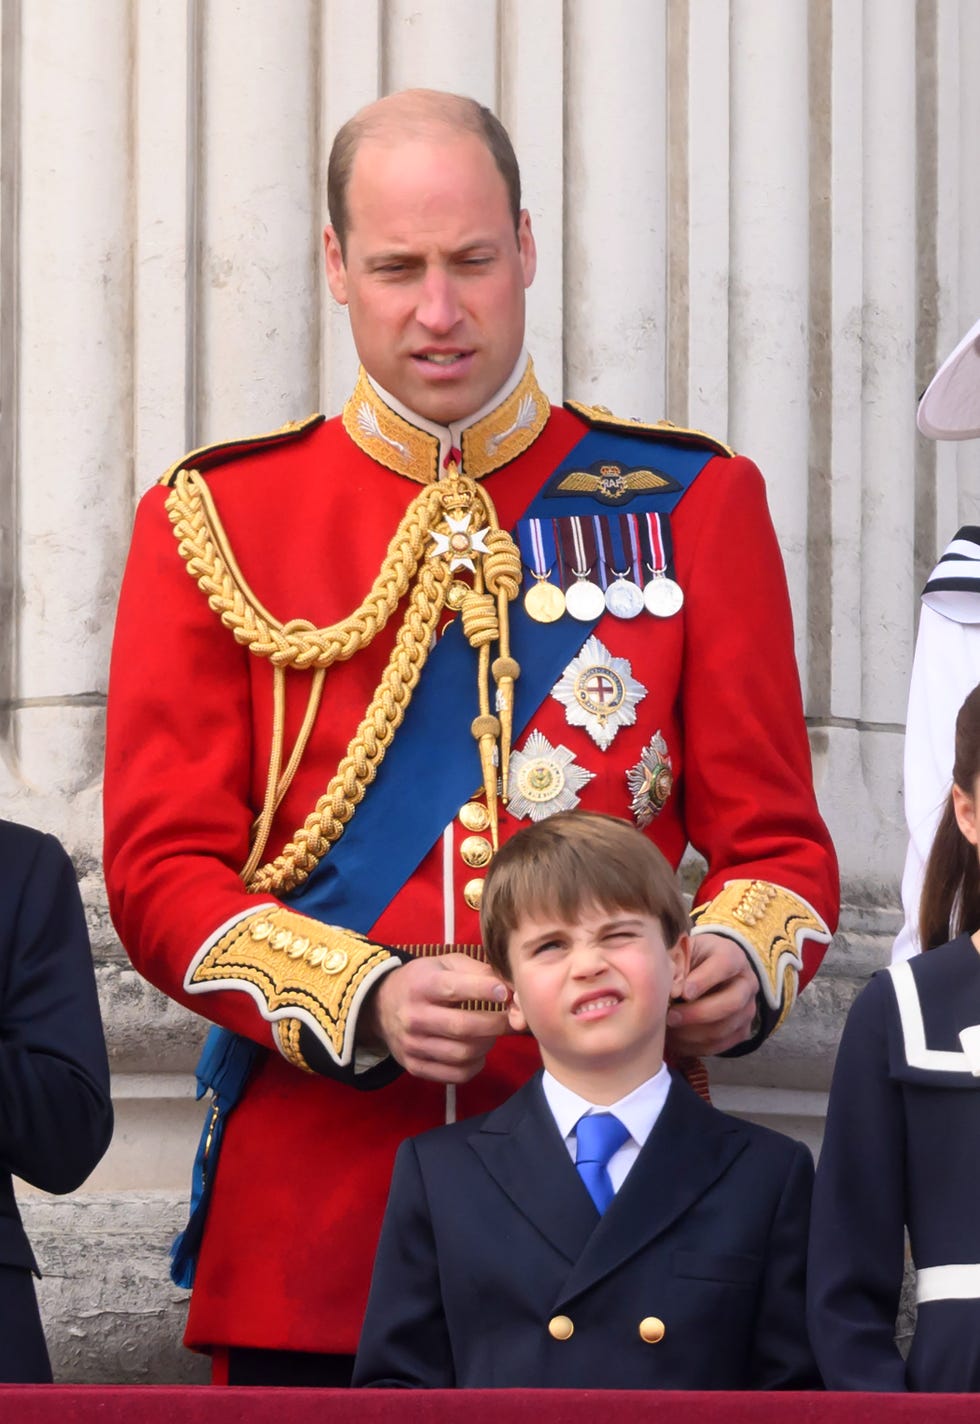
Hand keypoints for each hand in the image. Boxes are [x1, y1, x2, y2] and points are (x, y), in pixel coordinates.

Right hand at [358, 953, 510, 1082]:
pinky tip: (478, 1052)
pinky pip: (455, 1075)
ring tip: (492, 1034)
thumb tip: (511, 988)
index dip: (485, 990)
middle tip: (511, 1018)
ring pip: (463, 1054)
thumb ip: (477, 971)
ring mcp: (412, 1045)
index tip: (506, 993)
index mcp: (422, 985)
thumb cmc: (422, 980)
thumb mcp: (444, 964)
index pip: (455, 989)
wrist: (380, 1006)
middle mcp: (414, 1016)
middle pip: (463, 1027)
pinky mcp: (414, 1067)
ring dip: (488, 1044)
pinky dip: (476, 1066)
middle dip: (496, 1023)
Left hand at [665, 932, 757, 1056]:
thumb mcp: (681, 951)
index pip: (724, 965)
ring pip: (724, 1028)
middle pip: (731, 1003)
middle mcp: (747, 983)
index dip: (703, 980)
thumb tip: (671, 989)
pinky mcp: (741, 1031)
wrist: (703, 973)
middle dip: (697, 1013)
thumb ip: (675, 963)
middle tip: (670, 1017)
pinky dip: (695, 1046)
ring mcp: (747, 1009)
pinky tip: (676, 1040)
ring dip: (692, 1033)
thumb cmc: (689, 959)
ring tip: (669, 1030)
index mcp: (733, 956)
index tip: (681, 993)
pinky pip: (720, 1045)